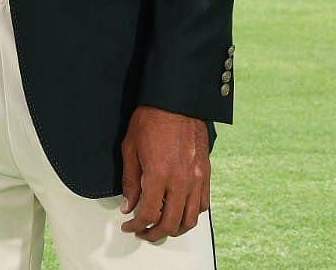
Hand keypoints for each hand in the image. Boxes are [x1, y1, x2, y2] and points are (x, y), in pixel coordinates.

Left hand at [120, 106, 209, 240]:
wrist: (176, 102)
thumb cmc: (150, 120)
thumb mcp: (129, 148)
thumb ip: (130, 181)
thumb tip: (129, 205)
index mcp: (159, 174)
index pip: (149, 213)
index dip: (137, 225)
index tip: (129, 226)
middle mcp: (181, 181)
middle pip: (171, 222)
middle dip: (154, 233)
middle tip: (143, 232)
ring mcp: (197, 179)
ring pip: (190, 219)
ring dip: (175, 229)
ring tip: (161, 227)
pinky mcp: (206, 174)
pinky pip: (202, 204)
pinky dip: (191, 215)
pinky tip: (179, 212)